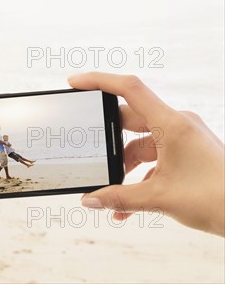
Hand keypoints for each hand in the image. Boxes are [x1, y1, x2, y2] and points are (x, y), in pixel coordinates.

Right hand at [69, 72, 224, 236]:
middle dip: (108, 143)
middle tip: (91, 156)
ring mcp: (184, 139)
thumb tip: (90, 199)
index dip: (98, 81)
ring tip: (113, 195)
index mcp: (171, 124)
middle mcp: (178, 125)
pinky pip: (156, 159)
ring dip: (125, 168)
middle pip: (130, 121)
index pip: (129, 89)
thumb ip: (119, 197)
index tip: (75, 83)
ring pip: (142, 145)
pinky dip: (141, 178)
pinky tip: (130, 204)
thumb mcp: (159, 198)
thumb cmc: (217, 198)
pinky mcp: (189, 154)